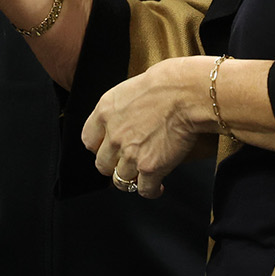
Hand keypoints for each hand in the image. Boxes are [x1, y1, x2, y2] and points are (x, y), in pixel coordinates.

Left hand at [81, 56, 209, 198]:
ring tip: (142, 177)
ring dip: (132, 179)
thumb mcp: (130, 89)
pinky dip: (152, 191)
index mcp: (105, 112)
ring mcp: (130, 154)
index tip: (107, 149)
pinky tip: (158, 187)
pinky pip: (144, 190)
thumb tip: (126, 117)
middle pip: (102, 164)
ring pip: (120, 180)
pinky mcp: (150, 168)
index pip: (89, 140)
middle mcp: (113, 135)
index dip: (99, 147)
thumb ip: (120, 109)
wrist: (185, 94)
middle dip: (113, 166)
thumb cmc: (166, 84)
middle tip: (125, 164)